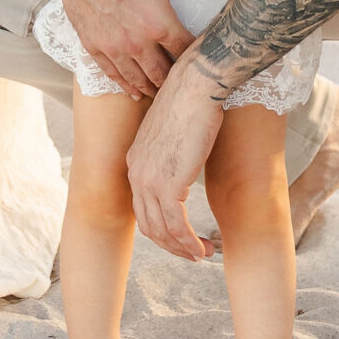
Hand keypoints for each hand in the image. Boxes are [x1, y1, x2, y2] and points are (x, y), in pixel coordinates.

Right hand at [47, 0, 240, 99]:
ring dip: (153, 87)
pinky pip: (112, 73)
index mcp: (157, 20)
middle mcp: (135, 40)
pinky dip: (126, 84)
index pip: (186, 50)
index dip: (198, 57)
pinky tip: (134, 91)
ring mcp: (111, 45)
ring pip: (138, 79)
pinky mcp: (92, 43)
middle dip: (176, 80)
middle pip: (163, 74)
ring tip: (164, 92)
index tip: (207, 61)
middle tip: (188, 84)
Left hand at [126, 55, 224, 259]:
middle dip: (172, 244)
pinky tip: (202, 248)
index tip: (181, 236)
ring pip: (163, 230)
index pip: (142, 208)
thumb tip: (182, 163)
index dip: (161, 228)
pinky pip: (177, 226)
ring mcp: (150, 181)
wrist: (195, 85)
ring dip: (183, 248)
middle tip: (194, 252)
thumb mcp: (172, 133)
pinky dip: (190, 242)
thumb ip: (170, 153)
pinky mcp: (169, 185)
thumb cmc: (190, 102)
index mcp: (135, 162)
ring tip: (203, 253)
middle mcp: (137, 174)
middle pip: (150, 225)